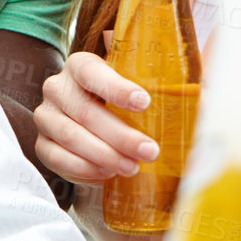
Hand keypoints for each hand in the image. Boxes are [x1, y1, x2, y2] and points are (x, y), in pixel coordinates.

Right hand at [33, 51, 158, 186]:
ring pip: (71, 136)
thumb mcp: (140, 84)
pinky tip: (108, 175)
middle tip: (149, 151)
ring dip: (104, 155)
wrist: (96, 120)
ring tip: (132, 167)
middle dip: (120, 135)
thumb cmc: (125, 101)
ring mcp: (46, 116)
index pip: (93, 73)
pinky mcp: (42, 144)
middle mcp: (57, 87)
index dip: (117, 88)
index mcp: (80, 65)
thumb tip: (198, 91)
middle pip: (85, 111)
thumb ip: (161, 82)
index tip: (144, 103)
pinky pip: (57, 159)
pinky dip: (84, 169)